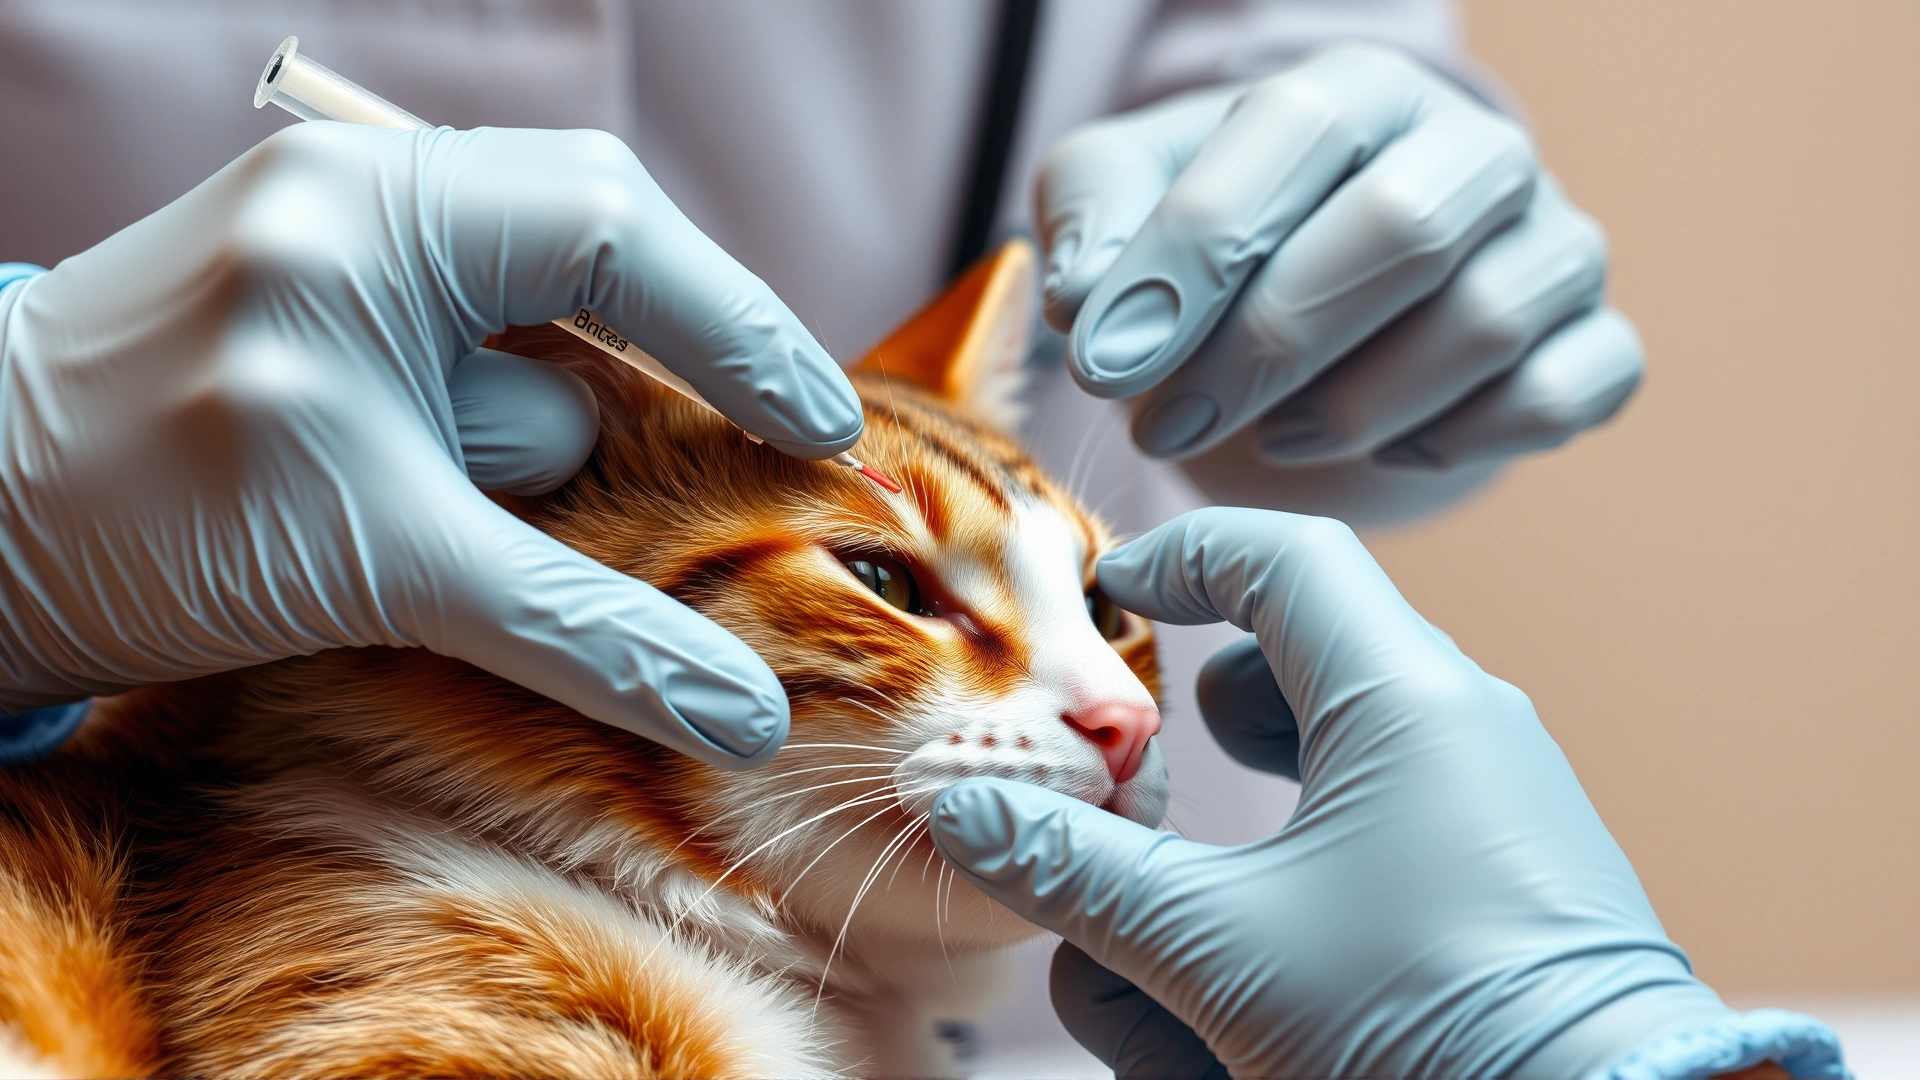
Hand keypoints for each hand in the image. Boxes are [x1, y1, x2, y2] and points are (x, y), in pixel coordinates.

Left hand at [0, 122, 864, 768]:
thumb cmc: (139, 533)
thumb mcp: (386, 572)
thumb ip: (578, 628)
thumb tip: (741, 708)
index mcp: (371, 219)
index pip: (614, 233)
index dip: (741, 328)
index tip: (823, 427)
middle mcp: (358, 193)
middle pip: (594, 236)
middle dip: (687, 338)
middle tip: (779, 435)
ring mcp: (334, 225)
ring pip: (537, 289)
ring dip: (590, 393)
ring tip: (628, 486)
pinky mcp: (321, 282)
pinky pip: (476, 319)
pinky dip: (528, 399)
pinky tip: (527, 477)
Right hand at [931, 509, 1845, 1077]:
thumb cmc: (1421, 1023)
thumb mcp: (1215, 948)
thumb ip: (1075, 871)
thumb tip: (957, 807)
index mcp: (1404, 697)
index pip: (1285, 554)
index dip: (1184, 553)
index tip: (1114, 591)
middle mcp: (1465, 726)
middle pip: (1306, 654)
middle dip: (1207, 709)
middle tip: (1148, 772)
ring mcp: (1499, 801)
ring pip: (1345, 743)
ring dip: (1258, 789)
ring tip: (1204, 868)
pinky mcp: (1511, 876)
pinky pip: (1394, 815)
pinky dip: (1314, 846)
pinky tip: (1280, 932)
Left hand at [1036, 46, 1643, 521]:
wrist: (1326, 295)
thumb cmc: (1222, 236)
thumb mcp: (1128, 199)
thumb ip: (1093, 218)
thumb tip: (1087, 300)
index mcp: (1361, 89)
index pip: (1293, 137)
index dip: (1192, 257)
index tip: (1105, 366)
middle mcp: (1474, 150)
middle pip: (1402, 231)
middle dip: (1268, 347)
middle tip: (1166, 427)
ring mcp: (1553, 243)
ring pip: (1484, 323)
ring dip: (1355, 407)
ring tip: (1266, 441)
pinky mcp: (1595, 339)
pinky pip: (1555, 397)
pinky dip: (1459, 442)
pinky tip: (1380, 451)